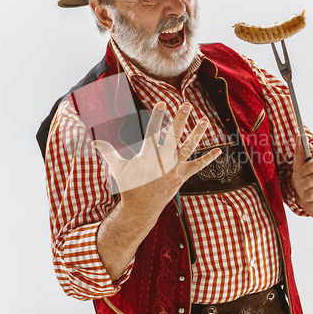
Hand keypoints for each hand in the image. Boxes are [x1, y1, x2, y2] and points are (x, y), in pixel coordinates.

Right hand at [93, 102, 220, 280]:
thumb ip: (107, 152)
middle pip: (173, 136)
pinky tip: (219, 151)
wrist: (141, 210)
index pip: (153, 131)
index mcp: (148, 156)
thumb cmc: (129, 186)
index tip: (162, 103)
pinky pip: (197, 167)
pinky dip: (208, 159)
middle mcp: (163, 161)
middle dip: (180, 119)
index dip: (157, 116)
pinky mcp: (182, 177)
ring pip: (188, 148)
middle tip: (187, 105)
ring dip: (197, 134)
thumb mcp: (117, 168)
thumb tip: (93, 141)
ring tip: (205, 120)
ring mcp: (175, 169)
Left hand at [292, 135, 312, 218]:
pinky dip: (312, 206)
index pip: (312, 165)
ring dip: (307, 197)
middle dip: (303, 186)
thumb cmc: (309, 182)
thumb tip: (299, 135)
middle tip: (308, 187)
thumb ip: (300, 152)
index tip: (304, 173)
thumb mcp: (301, 167)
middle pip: (309, 181)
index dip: (303, 171)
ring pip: (311, 194)